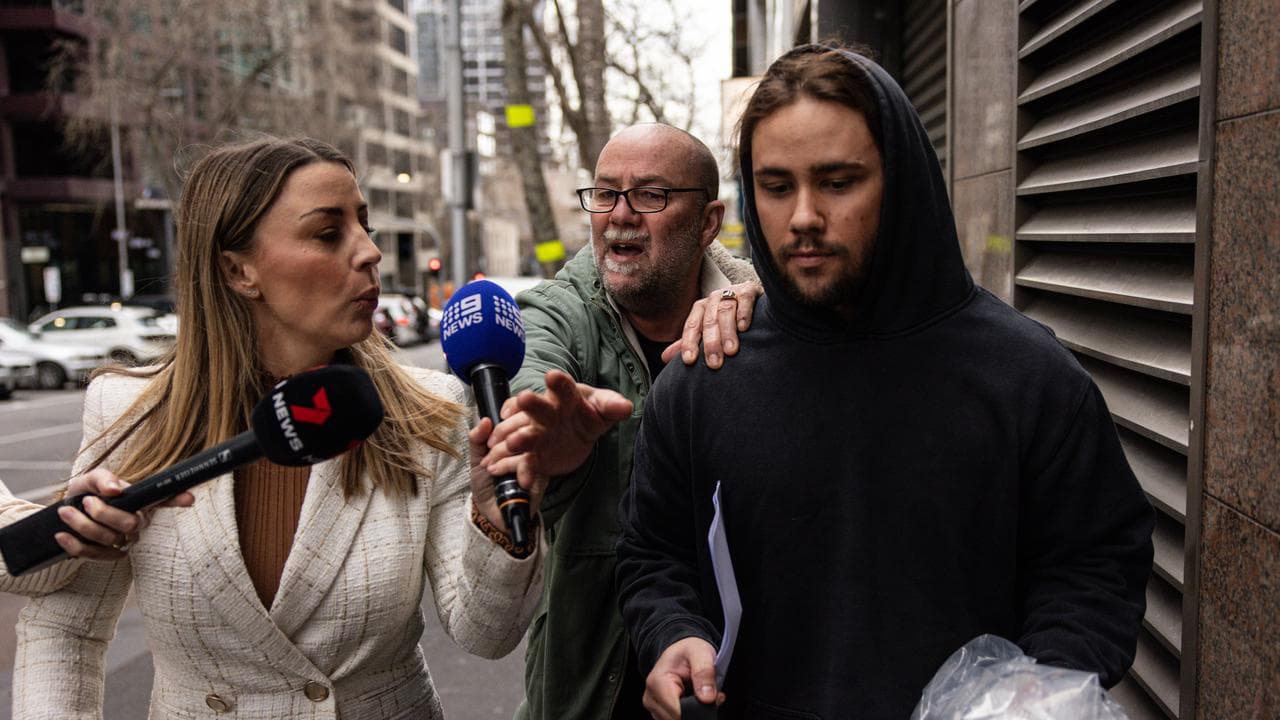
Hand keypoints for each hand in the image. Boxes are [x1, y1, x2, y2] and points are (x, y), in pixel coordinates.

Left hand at [53, 468, 194, 560]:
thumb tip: (115, 489)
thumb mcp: (90, 479)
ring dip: (82, 525)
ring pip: (109, 539)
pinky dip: (74, 545)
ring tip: (66, 512)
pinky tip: (62, 534)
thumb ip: (103, 478)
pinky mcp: (107, 555)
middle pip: (130, 524)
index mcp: (139, 501)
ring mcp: (123, 540)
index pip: (163, 499)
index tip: (189, 497)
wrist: (63, 513)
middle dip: (103, 513)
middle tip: (87, 501)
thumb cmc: (84, 493)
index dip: (177, 499)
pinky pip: (94, 555)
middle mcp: (137, 521)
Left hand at [468, 417, 548, 531]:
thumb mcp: (476, 458)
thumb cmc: (486, 485)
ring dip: (502, 454)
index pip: (516, 419)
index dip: (502, 425)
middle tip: (487, 458)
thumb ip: (477, 438)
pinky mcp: (541, 474)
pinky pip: (529, 460)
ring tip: (491, 468)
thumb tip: (485, 420)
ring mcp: (537, 460)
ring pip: (525, 442)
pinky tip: (499, 473)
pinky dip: (510, 465)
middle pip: (522, 428)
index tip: (488, 440)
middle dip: (499, 441)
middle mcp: (530, 447)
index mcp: (516, 440)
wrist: (491, 512)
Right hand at [485, 370, 632, 477]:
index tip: (553, 376)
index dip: (559, 382)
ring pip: (524, 433)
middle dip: (531, 403)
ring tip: (513, 443)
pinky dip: (523, 470)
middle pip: (537, 406)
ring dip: (519, 437)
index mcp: (565, 397)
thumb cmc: (587, 413)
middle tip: (525, 398)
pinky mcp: (533, 454)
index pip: (564, 387)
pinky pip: (526, 462)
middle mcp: (546, 412)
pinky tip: (525, 480)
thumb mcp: (603, 408)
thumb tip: (626, 407)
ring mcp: (536, 433)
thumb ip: (612, 406)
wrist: (575, 433)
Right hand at [644, 636, 722, 719]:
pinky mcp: (659, 712)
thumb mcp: (701, 653)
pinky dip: (690, 713)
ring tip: (701, 694)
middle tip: (709, 694)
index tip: (711, 698)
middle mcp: (651, 697)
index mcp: (658, 682)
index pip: (678, 712)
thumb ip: (705, 674)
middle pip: (678, 719)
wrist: (680, 650)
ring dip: (695, 712)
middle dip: (698, 710)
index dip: (698, 709)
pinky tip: (695, 700)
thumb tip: (708, 698)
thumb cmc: (688, 650)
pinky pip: (676, 719)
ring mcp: (654, 707)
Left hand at [662, 281, 762, 368]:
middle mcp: (714, 299)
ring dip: (727, 331)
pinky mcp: (750, 290)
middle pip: (708, 320)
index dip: (689, 343)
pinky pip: (745, 299)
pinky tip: (743, 327)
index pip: (692, 326)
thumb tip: (664, 358)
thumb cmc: (730, 318)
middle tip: (714, 363)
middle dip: (711, 343)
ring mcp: (732, 292)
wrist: (755, 297)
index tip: (689, 361)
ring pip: (725, 310)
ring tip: (731, 351)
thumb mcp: (709, 330)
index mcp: (701, 309)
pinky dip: (743, 313)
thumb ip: (690, 343)